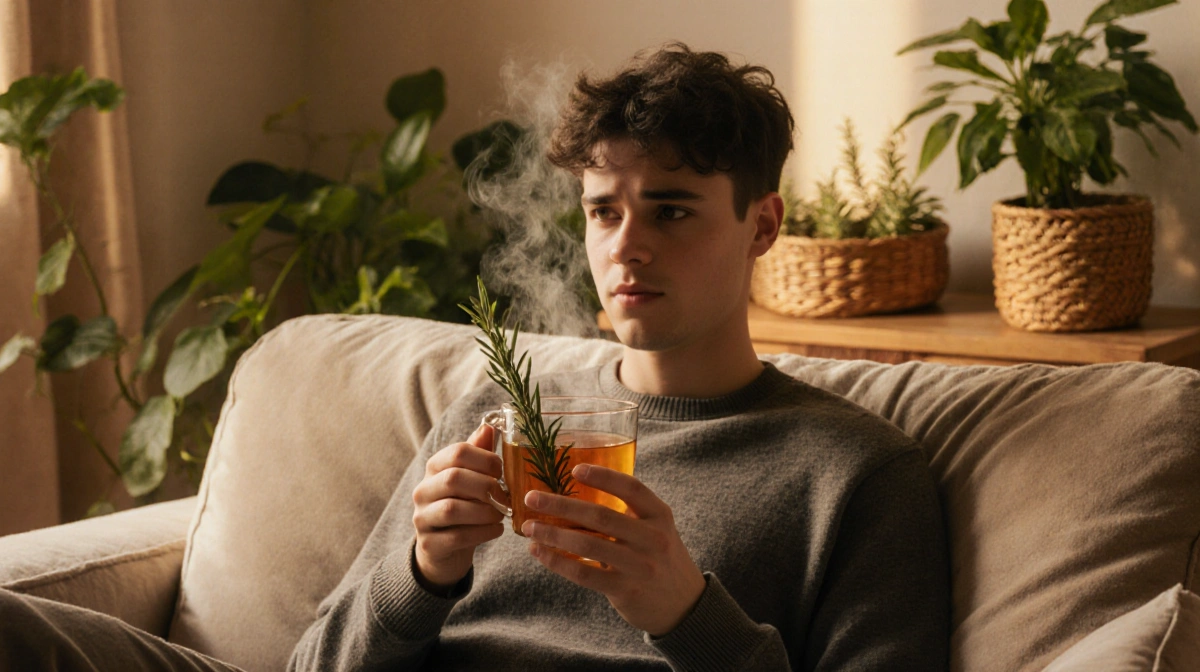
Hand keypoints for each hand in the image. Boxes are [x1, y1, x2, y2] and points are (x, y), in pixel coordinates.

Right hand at [412, 423, 509, 589]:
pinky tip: (496, 530)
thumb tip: (490, 426)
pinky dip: (483, 533)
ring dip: (485, 512)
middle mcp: (423, 490)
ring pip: (452, 509)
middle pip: (454, 478)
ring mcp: (422, 518)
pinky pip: (457, 536)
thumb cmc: (464, 507)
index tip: (502, 472)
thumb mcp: (472, 479)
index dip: (486, 459)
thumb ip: (479, 454)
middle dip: (487, 486)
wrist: (444, 549)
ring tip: (501, 515)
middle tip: (505, 497)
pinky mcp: (429, 544)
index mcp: (435, 467)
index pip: (458, 451)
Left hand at [521, 464, 706, 636]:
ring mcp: (640, 566)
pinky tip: (539, 553)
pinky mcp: (625, 590)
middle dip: (560, 506)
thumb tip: (573, 493)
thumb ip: (627, 512)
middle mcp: (653, 538)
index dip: (603, 476)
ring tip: (529, 528)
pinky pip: (583, 574)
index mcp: (659, 515)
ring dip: (553, 535)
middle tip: (532, 498)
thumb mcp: (655, 528)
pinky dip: (557, 562)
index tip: (574, 469)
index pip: (631, 488)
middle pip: (600, 516)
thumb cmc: (658, 557)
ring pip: (588, 545)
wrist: (683, 604)